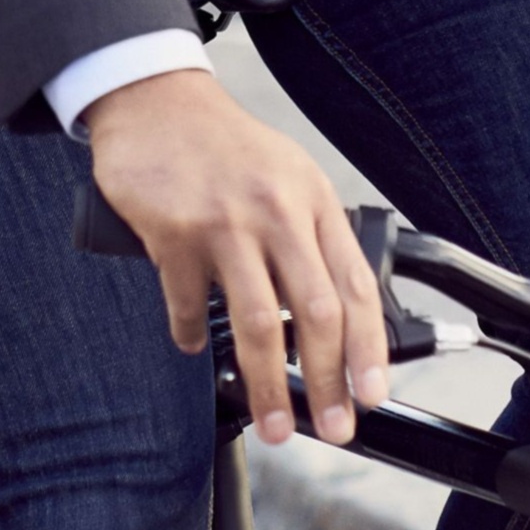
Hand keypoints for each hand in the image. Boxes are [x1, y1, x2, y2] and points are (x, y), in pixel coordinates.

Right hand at [85, 71, 393, 449]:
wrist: (157, 103)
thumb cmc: (226, 149)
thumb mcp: (288, 177)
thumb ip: (309, 237)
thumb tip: (331, 318)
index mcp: (314, 202)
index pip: (356, 286)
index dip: (369, 348)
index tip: (372, 393)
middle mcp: (278, 212)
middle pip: (316, 314)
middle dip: (327, 382)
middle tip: (333, 427)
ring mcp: (226, 224)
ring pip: (258, 322)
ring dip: (266, 385)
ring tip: (272, 423)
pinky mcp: (176, 234)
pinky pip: (191, 305)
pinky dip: (194, 335)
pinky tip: (195, 344)